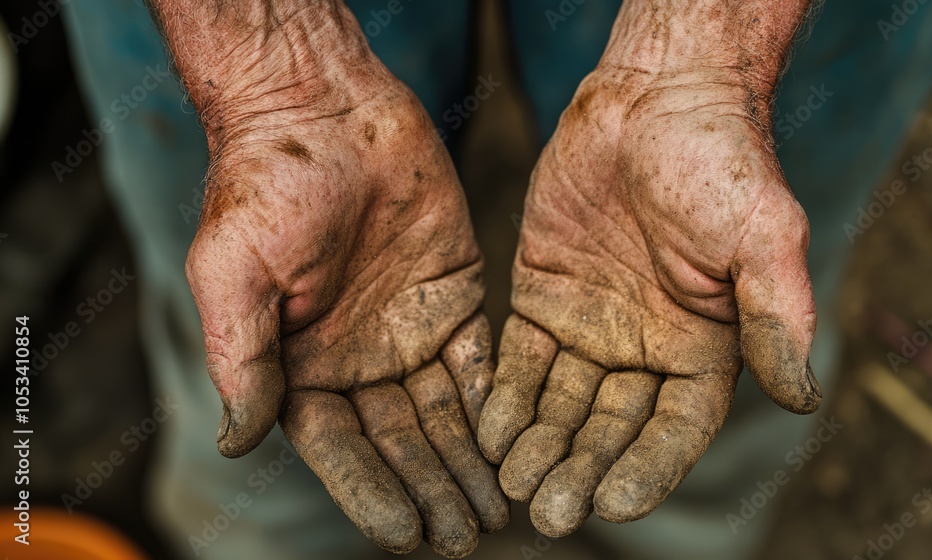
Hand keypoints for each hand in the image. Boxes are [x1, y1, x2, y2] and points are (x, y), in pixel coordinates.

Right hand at [165, 3, 506, 555]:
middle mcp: (359, 359)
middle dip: (432, 489)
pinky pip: (480, 358)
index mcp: (301, 365)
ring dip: (469, 462)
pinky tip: (517, 441)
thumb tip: (237, 443)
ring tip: (498, 510)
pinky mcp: (454, 295)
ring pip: (445, 412)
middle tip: (466, 538)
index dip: (370, 491)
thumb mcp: (233, 272)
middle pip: (401, 441)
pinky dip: (495, 401)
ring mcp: (409, 329)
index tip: (404, 534)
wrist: (321, 108)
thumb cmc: (263, 184)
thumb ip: (240, 358)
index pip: (340, 447)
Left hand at [478, 12, 819, 535]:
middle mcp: (645, 349)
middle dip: (580, 469)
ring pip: (561, 404)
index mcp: (704, 348)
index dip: (647, 467)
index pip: (675, 428)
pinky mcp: (542, 299)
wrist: (653, 98)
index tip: (614, 503)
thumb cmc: (720, 160)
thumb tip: (802, 400)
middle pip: (610, 428)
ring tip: (511, 482)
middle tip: (547, 511)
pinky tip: (487, 429)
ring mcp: (591, 328)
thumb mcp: (764, 235)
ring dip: (537, 445)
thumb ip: (778, 316)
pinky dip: (505, 396)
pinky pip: (521, 360)